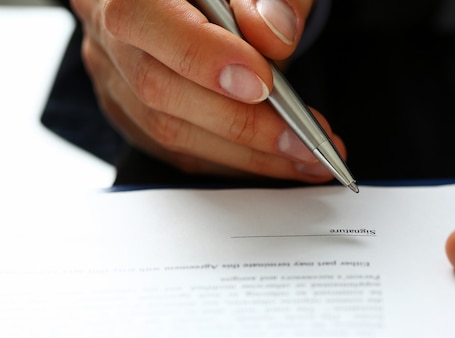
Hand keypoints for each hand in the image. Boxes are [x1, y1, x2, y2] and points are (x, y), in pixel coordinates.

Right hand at [70, 0, 343, 180]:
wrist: (199, 3)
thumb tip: (276, 37)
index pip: (146, 21)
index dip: (205, 59)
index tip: (265, 85)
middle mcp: (108, 34)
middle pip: (160, 89)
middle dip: (242, 124)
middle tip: (304, 142)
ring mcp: (113, 78)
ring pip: (168, 131)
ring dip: (244, 154)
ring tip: (303, 159)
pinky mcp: (130, 113)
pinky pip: (176, 151)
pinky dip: (229, 161)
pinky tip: (272, 162)